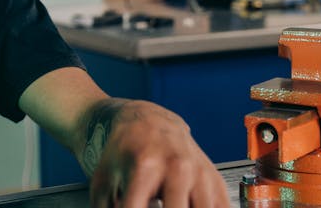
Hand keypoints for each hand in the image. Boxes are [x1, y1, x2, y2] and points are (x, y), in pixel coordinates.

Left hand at [87, 100, 228, 206]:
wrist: (150, 122)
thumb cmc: (125, 150)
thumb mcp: (103, 175)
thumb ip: (103, 205)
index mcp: (146, 166)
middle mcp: (178, 169)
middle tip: (152, 206)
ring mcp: (201, 176)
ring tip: (166, 204)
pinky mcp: (217, 184)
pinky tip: (187, 206)